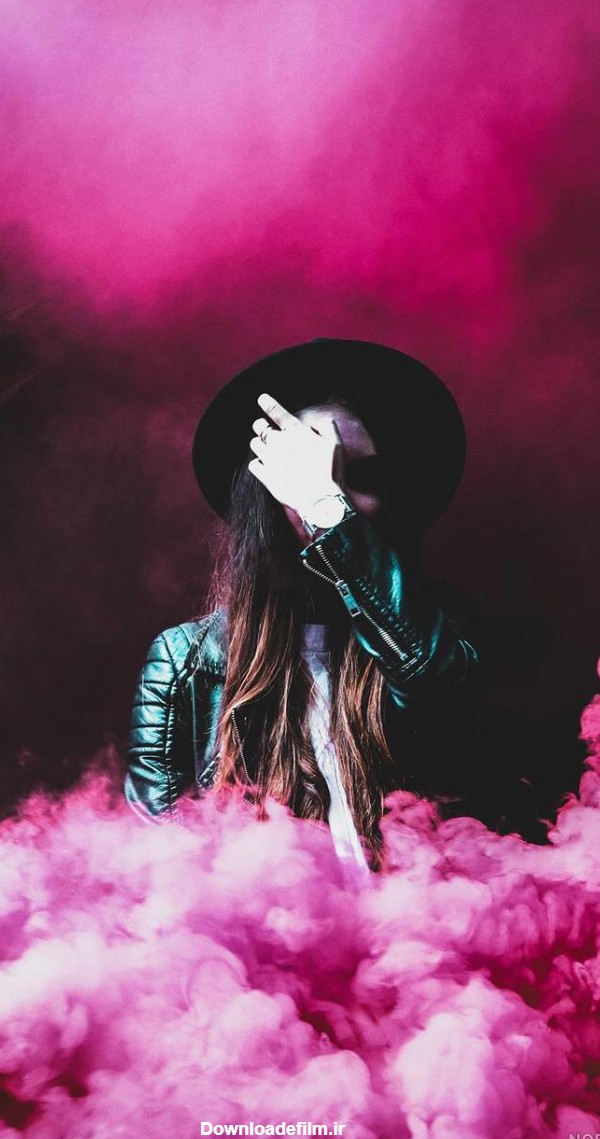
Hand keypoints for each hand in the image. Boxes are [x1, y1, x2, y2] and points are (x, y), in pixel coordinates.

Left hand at [248, 392, 345, 515]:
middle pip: (260, 427)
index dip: (269, 404)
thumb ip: (329, 428)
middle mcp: (279, 443)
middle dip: (260, 425)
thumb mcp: (336, 445)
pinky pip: (253, 465)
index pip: (278, 413)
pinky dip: (256, 463)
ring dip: (258, 442)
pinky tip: (262, 465)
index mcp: (296, 432)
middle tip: (262, 426)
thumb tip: (325, 420)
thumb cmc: (330, 471)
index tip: (262, 398)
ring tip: (262, 445)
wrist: (319, 499)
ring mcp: (270, 460)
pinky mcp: (266, 477)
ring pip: (255, 444)